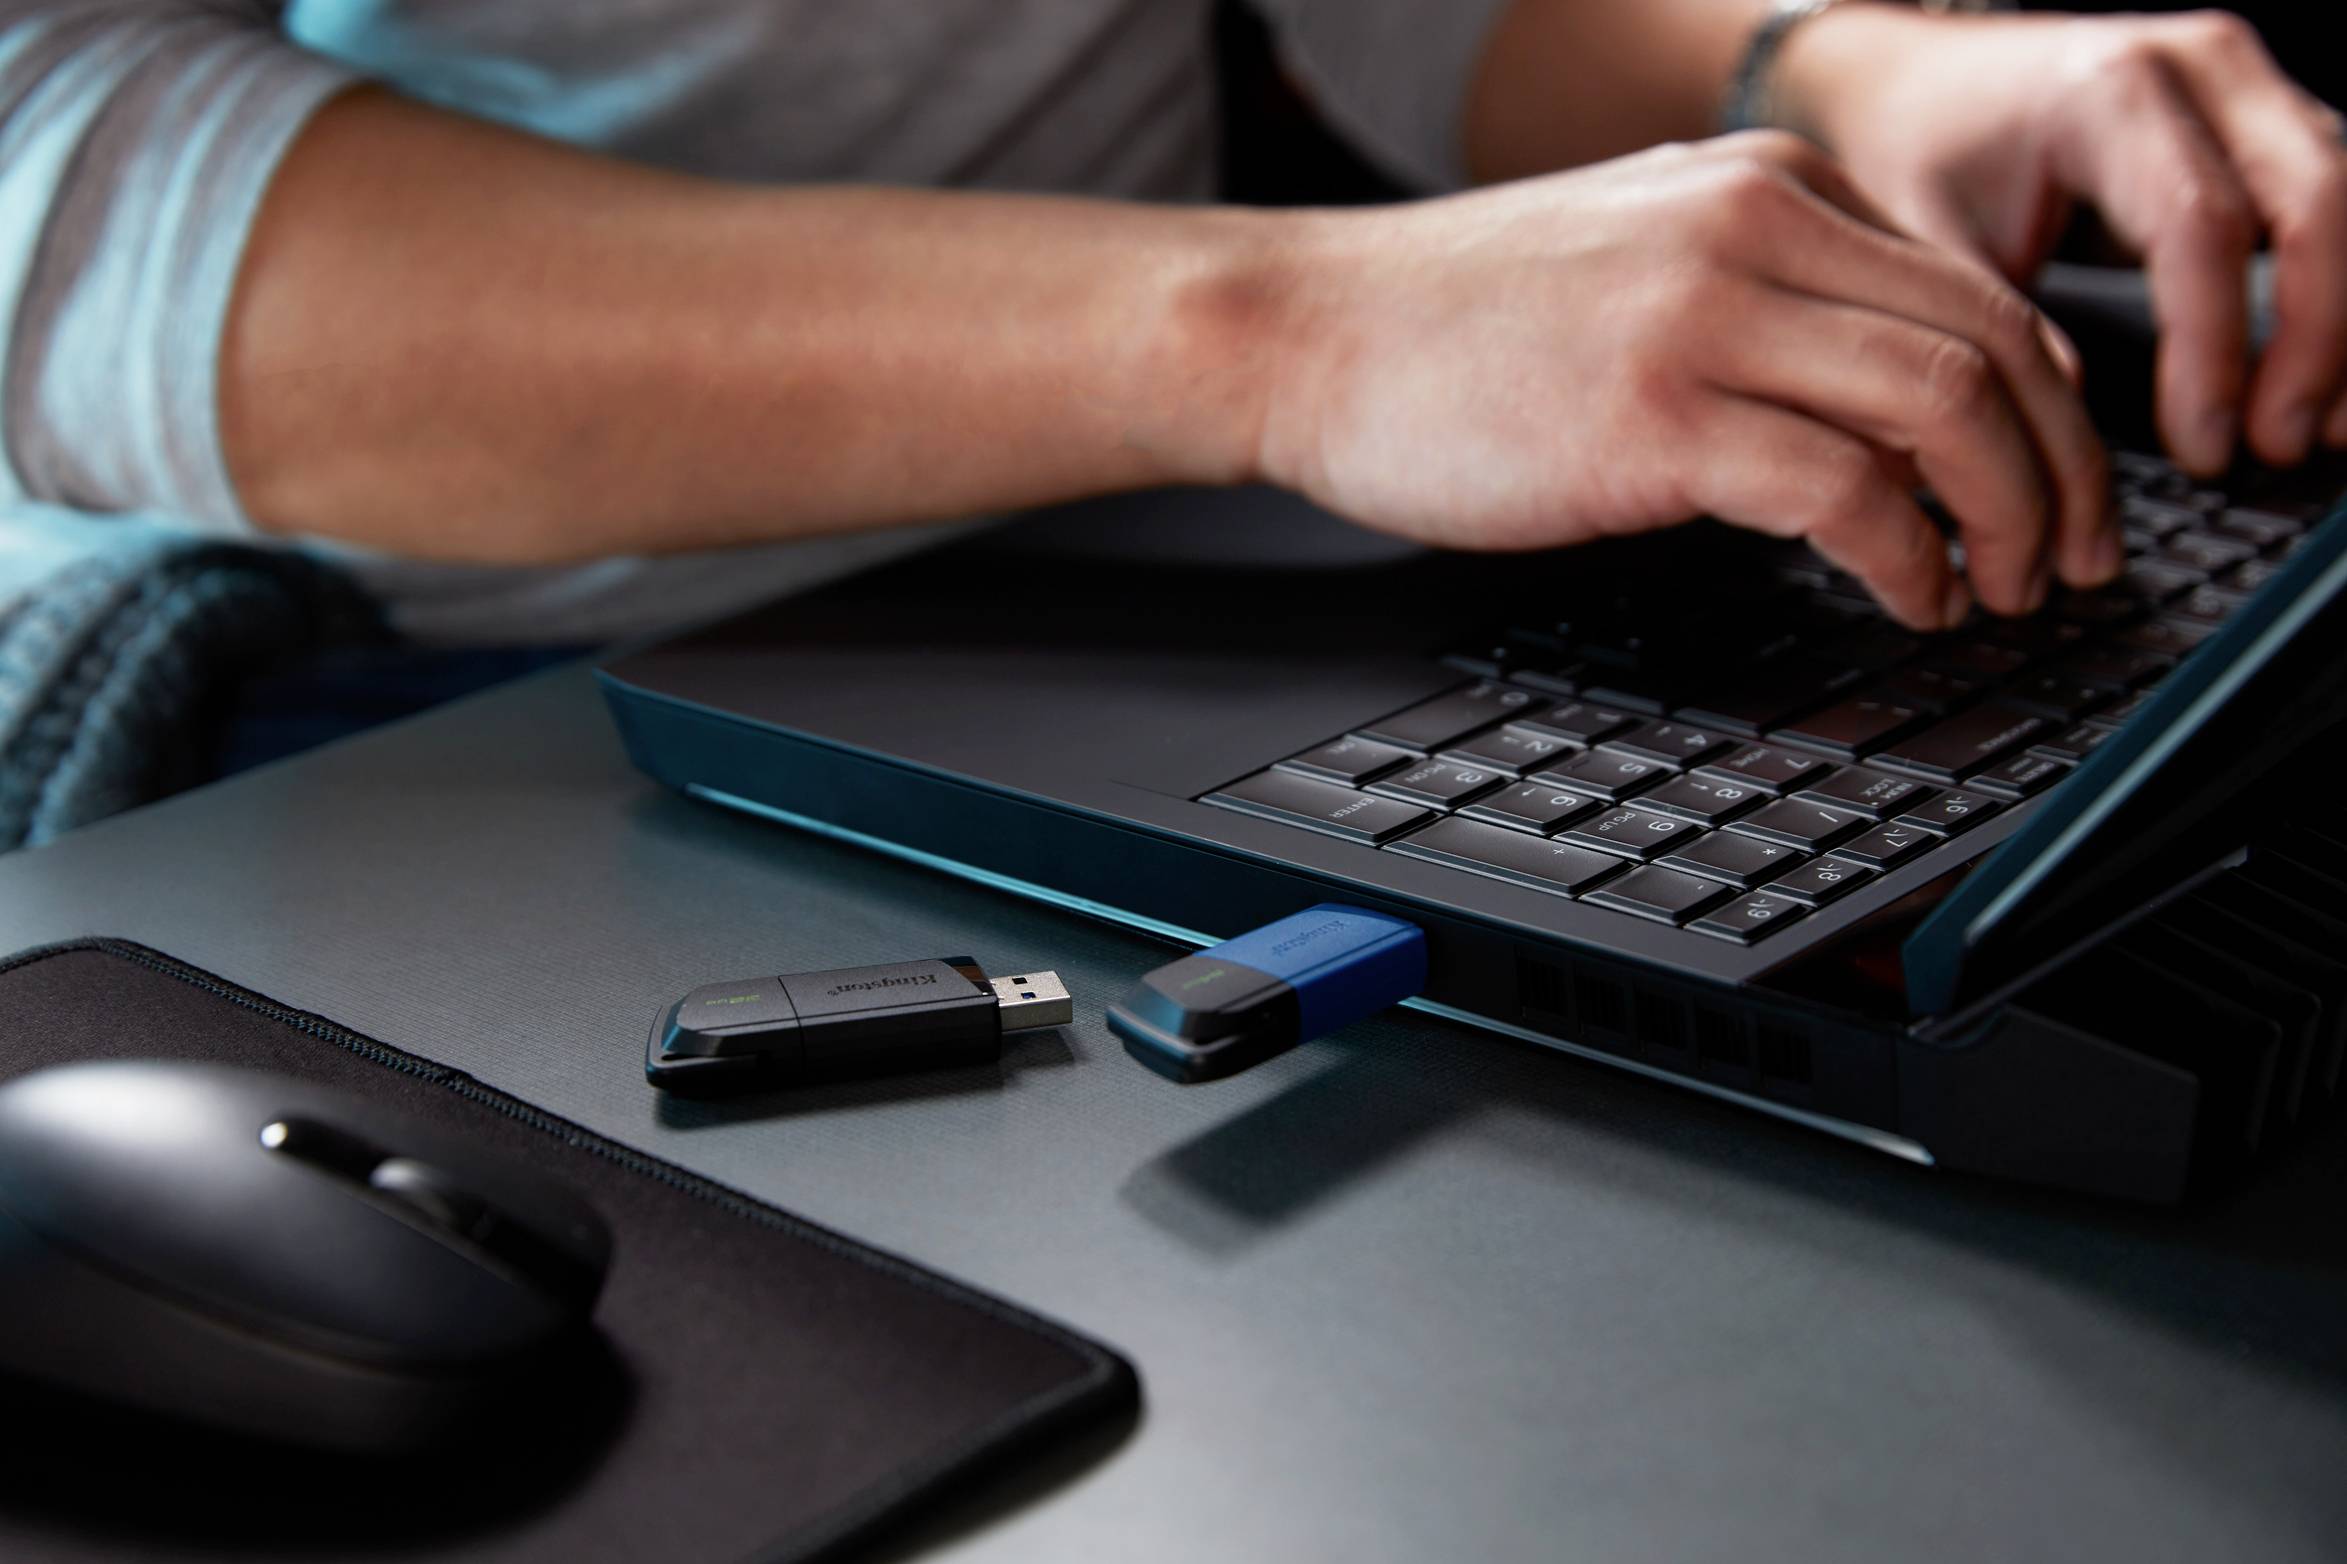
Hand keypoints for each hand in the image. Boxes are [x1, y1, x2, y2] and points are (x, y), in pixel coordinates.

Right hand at [1250, 133, 2115, 630]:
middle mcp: (1755, 228)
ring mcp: (1703, 318)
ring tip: (1997, 590)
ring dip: (2004, 519)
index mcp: (1764, 187)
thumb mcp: (1635, 257)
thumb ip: (1759, 291)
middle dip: (2062, 473)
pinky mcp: (1654, 417)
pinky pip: (1845, 491)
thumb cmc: (1447, 322)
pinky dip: (1907, 557)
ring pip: (1945, 409)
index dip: (2054, 409)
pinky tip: (1905, 595)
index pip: (1978, 291)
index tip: (2059, 486)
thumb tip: (1874, 398)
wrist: (1305, 332)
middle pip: (1993, 346)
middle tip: (2065, 559)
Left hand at [1778, 6, 2346, 475]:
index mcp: (2109, 92)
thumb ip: (1991, 326)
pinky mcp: (2268, 124)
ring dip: (2341, 326)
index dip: (2214, 348)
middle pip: (2314, 201)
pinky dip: (2337, 296)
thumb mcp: (1927, 237)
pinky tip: (2326, 384)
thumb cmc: (1923, 148)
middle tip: (2273, 446)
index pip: (2200, 224)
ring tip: (2315, 433)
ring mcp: (2248, 90)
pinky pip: (2336, 207)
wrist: (1926, 81)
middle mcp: (2202, 70)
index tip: (2203, 445)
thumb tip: (2067, 432)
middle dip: (2311, 340)